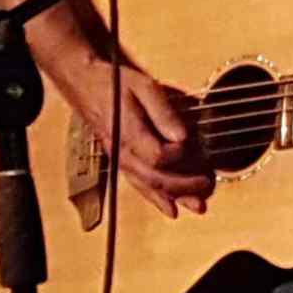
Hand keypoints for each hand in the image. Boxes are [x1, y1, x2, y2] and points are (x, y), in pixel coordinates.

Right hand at [60, 59, 213, 217]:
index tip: (191, 143)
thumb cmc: (115, 82)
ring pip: (148, 187)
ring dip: (175, 198)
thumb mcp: (143, 86)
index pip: (158, 156)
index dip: (180, 155)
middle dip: (185, 186)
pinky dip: (156, 199)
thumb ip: (163, 112)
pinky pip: (138, 185)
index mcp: (128, 133)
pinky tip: (172, 209)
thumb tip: (182, 136)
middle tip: (208, 183)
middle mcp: (122, 152)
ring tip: (199, 205)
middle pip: (155, 179)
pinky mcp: (120, 161)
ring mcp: (120, 159)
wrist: (84, 84)